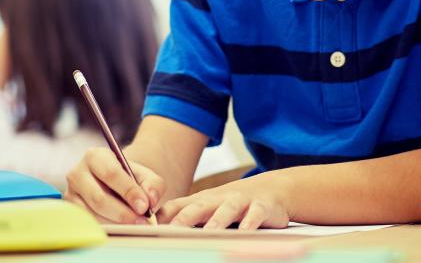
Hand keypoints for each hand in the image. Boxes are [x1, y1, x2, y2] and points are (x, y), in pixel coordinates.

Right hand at [64, 147, 164, 223]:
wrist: (114, 184)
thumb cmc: (129, 178)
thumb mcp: (145, 175)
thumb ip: (153, 184)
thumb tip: (151, 199)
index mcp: (95, 156)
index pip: (110, 174)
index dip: (128, 191)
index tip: (144, 206)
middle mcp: (77, 173)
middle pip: (99, 198)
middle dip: (123, 213)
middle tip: (142, 221)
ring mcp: (70, 194)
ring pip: (93, 215)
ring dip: (116, 223)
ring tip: (135, 225)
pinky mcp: (71, 212)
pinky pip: (88, 225)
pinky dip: (108, 228)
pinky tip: (122, 228)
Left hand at [158, 172, 290, 230]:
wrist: (271, 189)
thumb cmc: (231, 203)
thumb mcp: (207, 208)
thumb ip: (183, 217)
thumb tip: (153, 231)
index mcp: (201, 202)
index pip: (177, 207)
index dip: (162, 218)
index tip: (148, 230)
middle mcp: (218, 199)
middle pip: (199, 207)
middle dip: (185, 218)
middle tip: (173, 231)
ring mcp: (240, 201)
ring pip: (227, 210)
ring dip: (218, 220)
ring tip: (210, 232)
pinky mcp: (261, 206)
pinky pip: (256, 214)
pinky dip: (251, 221)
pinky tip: (245, 230)